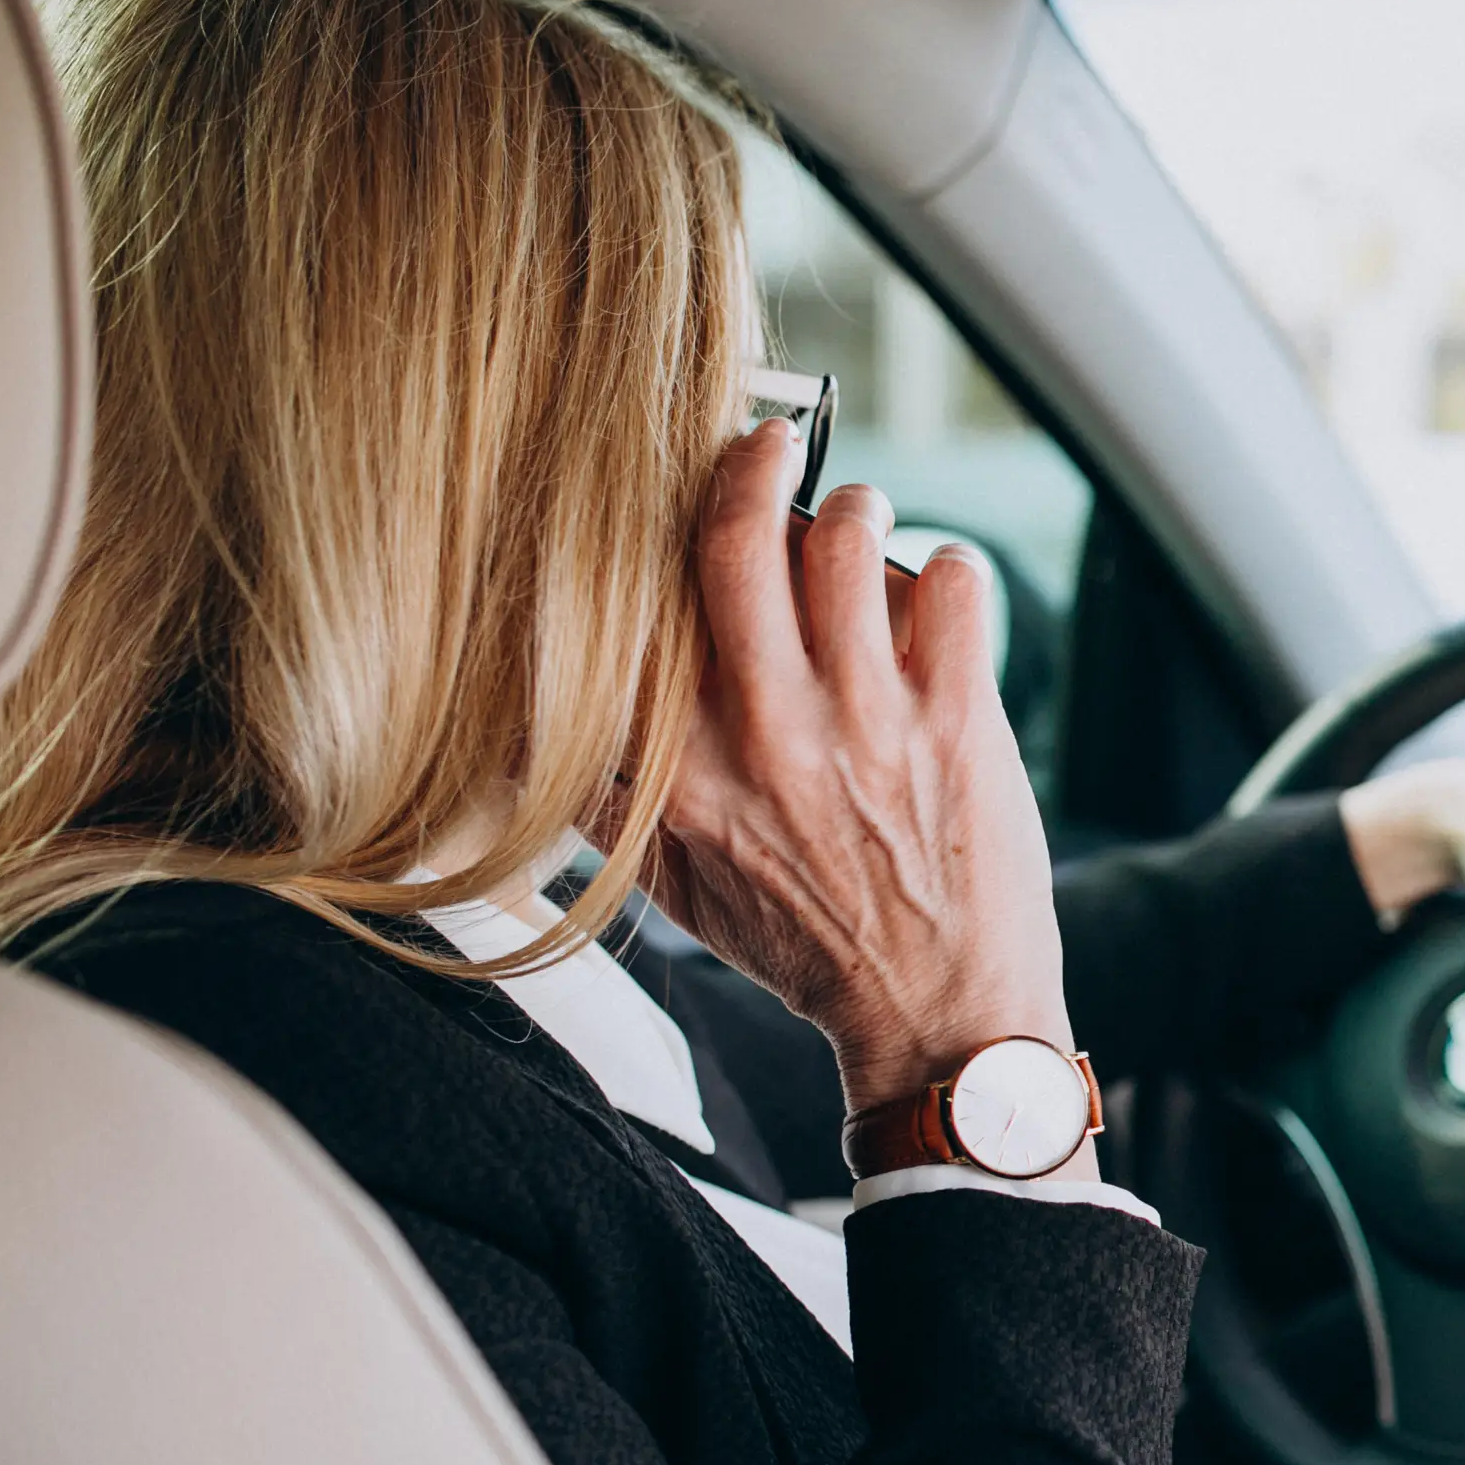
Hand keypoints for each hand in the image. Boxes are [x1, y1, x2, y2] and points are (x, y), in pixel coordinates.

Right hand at [629, 422, 1076, 1145]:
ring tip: (860, 522)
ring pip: (850, 544)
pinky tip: (938, 590)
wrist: (935, 1019)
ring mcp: (867, 727)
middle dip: (754, 468)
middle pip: (736, 543)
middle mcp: (764, 738)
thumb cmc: (808, 948)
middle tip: (768, 446)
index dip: (642, 532)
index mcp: (680, 773)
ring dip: (857, 511)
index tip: (657, 495)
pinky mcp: (959, 724)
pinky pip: (953, 589)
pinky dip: (949, 570)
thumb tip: (505, 743)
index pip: (631, 616)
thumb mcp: (673, 886)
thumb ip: (604, 800)